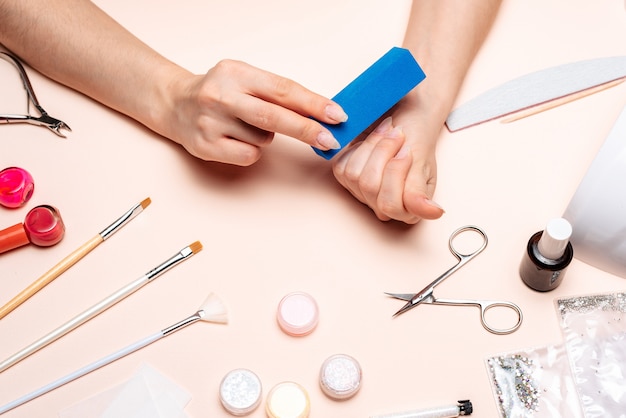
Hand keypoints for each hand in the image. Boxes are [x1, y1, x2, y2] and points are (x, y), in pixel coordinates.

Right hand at [162, 59, 346, 165]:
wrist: (175, 104)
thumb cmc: (220, 92)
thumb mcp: (245, 79)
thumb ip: (276, 92)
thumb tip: (321, 113)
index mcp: (236, 72)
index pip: (282, 89)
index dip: (313, 103)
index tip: (337, 115)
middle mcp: (221, 96)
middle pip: (274, 117)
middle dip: (307, 130)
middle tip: (330, 140)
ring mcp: (211, 122)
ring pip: (263, 139)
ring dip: (267, 136)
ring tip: (246, 124)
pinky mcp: (206, 146)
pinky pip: (248, 155)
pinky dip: (252, 150)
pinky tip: (236, 139)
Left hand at [331, 98, 444, 223]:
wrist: (407, 122)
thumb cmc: (417, 144)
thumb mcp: (422, 167)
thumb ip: (419, 191)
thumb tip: (435, 213)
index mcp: (407, 211)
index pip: (390, 205)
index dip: (396, 173)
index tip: (408, 150)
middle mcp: (382, 208)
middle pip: (369, 187)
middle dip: (384, 153)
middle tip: (399, 133)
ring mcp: (362, 195)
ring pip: (354, 175)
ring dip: (372, 146)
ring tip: (388, 130)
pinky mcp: (346, 179)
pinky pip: (343, 166)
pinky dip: (358, 146)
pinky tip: (373, 137)